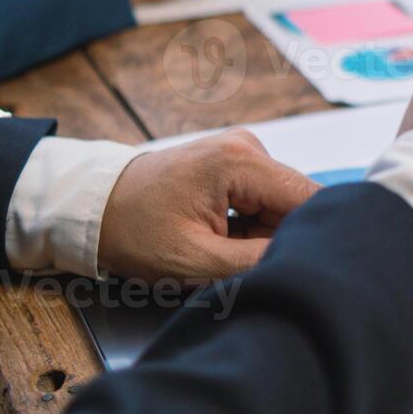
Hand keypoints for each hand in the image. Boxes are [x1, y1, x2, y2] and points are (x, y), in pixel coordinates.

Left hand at [98, 130, 320, 281]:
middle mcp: (248, 147)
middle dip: (281, 238)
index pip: (310, 197)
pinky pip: (264, 201)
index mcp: (240, 161)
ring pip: (282, 206)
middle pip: (297, 202)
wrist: (95, 208)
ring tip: (223, 251)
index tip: (311, 266)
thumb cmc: (134, 231)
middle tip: (243, 265)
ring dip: (264, 235)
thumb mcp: (196, 259)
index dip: (317, 234)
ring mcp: (243, 153)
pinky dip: (252, 227)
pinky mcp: (236, 164)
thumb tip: (304, 261)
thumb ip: (257, 261)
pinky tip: (223, 239)